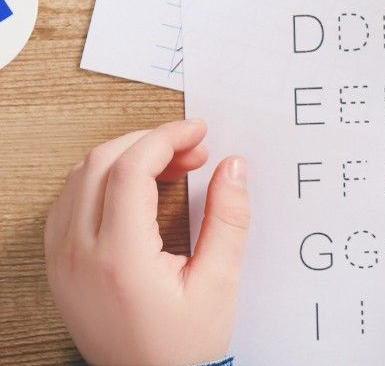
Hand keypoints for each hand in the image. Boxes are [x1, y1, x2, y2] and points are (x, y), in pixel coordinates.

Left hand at [44, 119, 249, 365]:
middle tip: (192, 149)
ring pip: (79, 178)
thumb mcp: (219, 282)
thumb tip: (233, 167)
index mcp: (119, 259)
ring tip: (171, 167)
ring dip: (125, 158)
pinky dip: (102, 181)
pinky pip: (68, 203)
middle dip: (150, 142)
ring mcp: (62, 262)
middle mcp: (79, 256)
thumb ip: (229, 218)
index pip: (129, 168)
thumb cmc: (183, 348)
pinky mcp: (60, 268)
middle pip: (99, 164)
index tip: (198, 131)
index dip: (167, 137)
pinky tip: (137, 189)